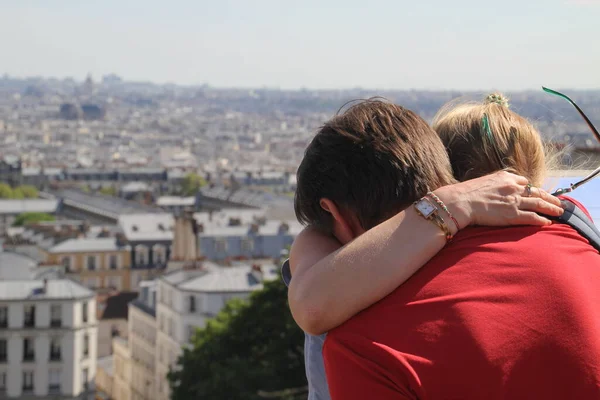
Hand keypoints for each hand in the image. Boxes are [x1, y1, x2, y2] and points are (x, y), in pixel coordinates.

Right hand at [434, 171, 563, 230]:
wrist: (461, 201)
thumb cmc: (466, 193)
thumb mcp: (483, 181)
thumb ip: (494, 183)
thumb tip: (496, 187)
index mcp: (506, 178)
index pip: (526, 182)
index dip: (534, 189)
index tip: (539, 193)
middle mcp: (513, 188)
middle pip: (538, 192)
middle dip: (550, 198)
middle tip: (559, 202)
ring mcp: (514, 201)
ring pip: (539, 204)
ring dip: (551, 208)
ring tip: (559, 212)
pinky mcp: (512, 215)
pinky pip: (532, 218)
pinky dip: (541, 220)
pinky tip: (547, 223)